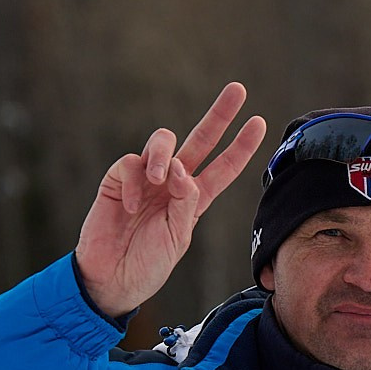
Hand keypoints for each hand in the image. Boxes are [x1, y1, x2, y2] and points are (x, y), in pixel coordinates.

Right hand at [75, 83, 269, 319]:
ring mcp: (146, 178)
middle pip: (200, 140)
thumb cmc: (147, 265)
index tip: (259, 123)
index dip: (241, 146)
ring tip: (161, 178)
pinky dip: (135, 180)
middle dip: (219, 115)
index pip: (223, 167)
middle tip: (238, 90)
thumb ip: (185, 204)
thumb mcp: (177, 240)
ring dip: (164, 154)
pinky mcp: (118, 180)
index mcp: (193, 199)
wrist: (111, 280)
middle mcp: (172, 183)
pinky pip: (131, 163)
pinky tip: (133, 205)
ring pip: (163, 141)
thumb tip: (181, 168)